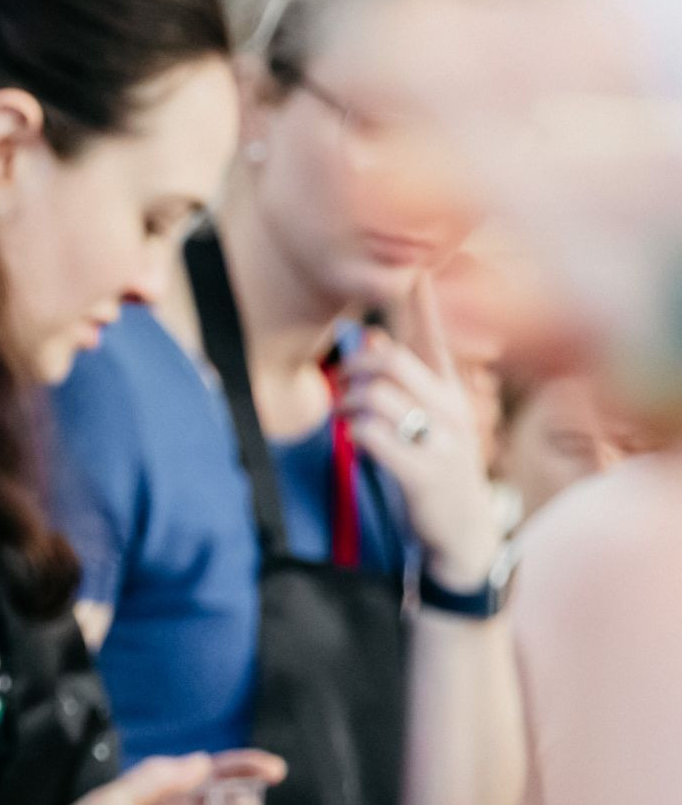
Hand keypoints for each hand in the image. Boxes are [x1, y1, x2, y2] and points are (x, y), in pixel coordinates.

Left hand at [344, 286, 502, 587]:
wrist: (462, 534)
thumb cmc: (434, 470)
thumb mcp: (429, 422)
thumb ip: (405, 385)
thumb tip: (372, 341)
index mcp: (453, 393)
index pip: (437, 339)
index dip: (425, 304)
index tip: (416, 270)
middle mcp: (453, 410)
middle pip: (392, 361)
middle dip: (355, 364)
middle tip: (342, 379)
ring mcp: (442, 441)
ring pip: (376, 396)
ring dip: (349, 404)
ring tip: (348, 417)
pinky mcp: (424, 472)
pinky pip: (373, 435)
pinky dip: (356, 433)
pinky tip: (358, 440)